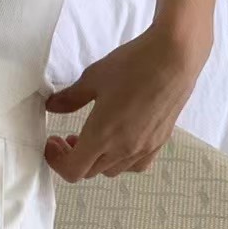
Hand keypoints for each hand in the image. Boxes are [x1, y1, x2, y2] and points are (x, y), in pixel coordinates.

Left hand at [44, 24, 210, 182]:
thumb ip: (70, 98)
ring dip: (96, 159)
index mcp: (102, 136)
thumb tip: (52, 107)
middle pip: (90, 171)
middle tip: (66, 137)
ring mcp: (144, 148)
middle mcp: (123, 149)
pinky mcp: (160, 142)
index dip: (56, 161)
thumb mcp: (93, 78)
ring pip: (112, 170)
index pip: (73, 170)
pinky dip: (121, 160)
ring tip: (91, 137)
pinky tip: (119, 140)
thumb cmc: (133, 65)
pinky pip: (136, 165)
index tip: (52, 143)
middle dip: (73, 157)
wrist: (175, 57)